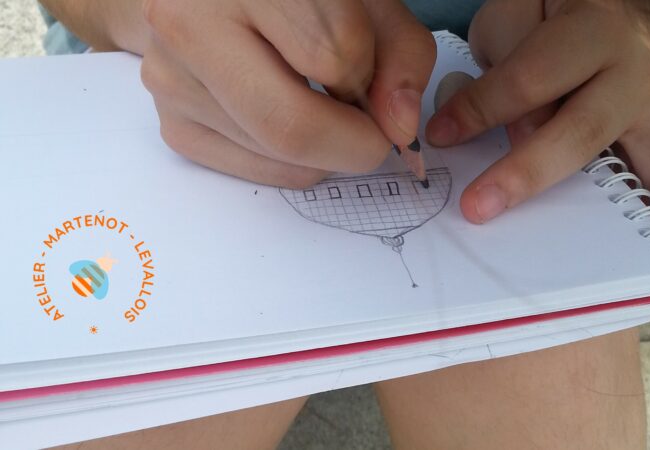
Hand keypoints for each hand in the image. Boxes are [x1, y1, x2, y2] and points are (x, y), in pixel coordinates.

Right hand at [133, 0, 434, 186]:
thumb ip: (401, 54)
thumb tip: (400, 129)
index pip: (334, 56)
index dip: (374, 81)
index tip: (376, 79)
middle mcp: (190, 26)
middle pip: (291, 127)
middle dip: (355, 144)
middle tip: (374, 133)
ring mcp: (171, 81)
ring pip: (277, 155)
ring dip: (326, 150)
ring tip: (325, 105)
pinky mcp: (173, 124)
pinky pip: (255, 170)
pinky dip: (296, 162)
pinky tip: (294, 118)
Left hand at [426, 0, 649, 286]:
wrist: (581, 15)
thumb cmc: (539, 24)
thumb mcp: (513, 23)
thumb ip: (512, 70)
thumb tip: (524, 137)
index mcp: (591, 29)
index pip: (532, 78)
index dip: (482, 108)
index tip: (440, 135)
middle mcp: (632, 70)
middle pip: (581, 129)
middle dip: (528, 171)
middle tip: (478, 209)